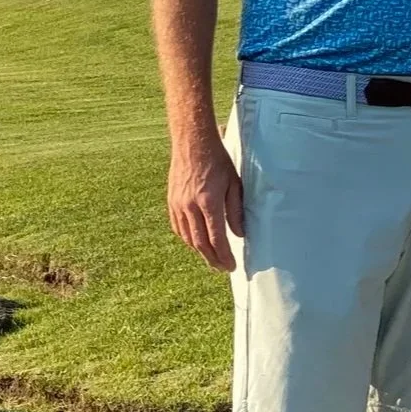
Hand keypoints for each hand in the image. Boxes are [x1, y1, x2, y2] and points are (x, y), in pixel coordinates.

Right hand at [167, 134, 243, 272]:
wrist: (192, 142)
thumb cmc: (217, 160)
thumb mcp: (234, 183)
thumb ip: (235, 211)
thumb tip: (239, 234)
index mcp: (209, 202)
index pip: (216, 239)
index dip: (224, 256)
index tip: (231, 266)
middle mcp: (190, 206)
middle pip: (200, 243)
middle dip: (212, 259)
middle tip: (222, 268)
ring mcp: (178, 205)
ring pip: (188, 238)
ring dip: (200, 252)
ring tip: (211, 259)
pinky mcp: (171, 201)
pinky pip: (178, 227)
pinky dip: (187, 239)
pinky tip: (195, 242)